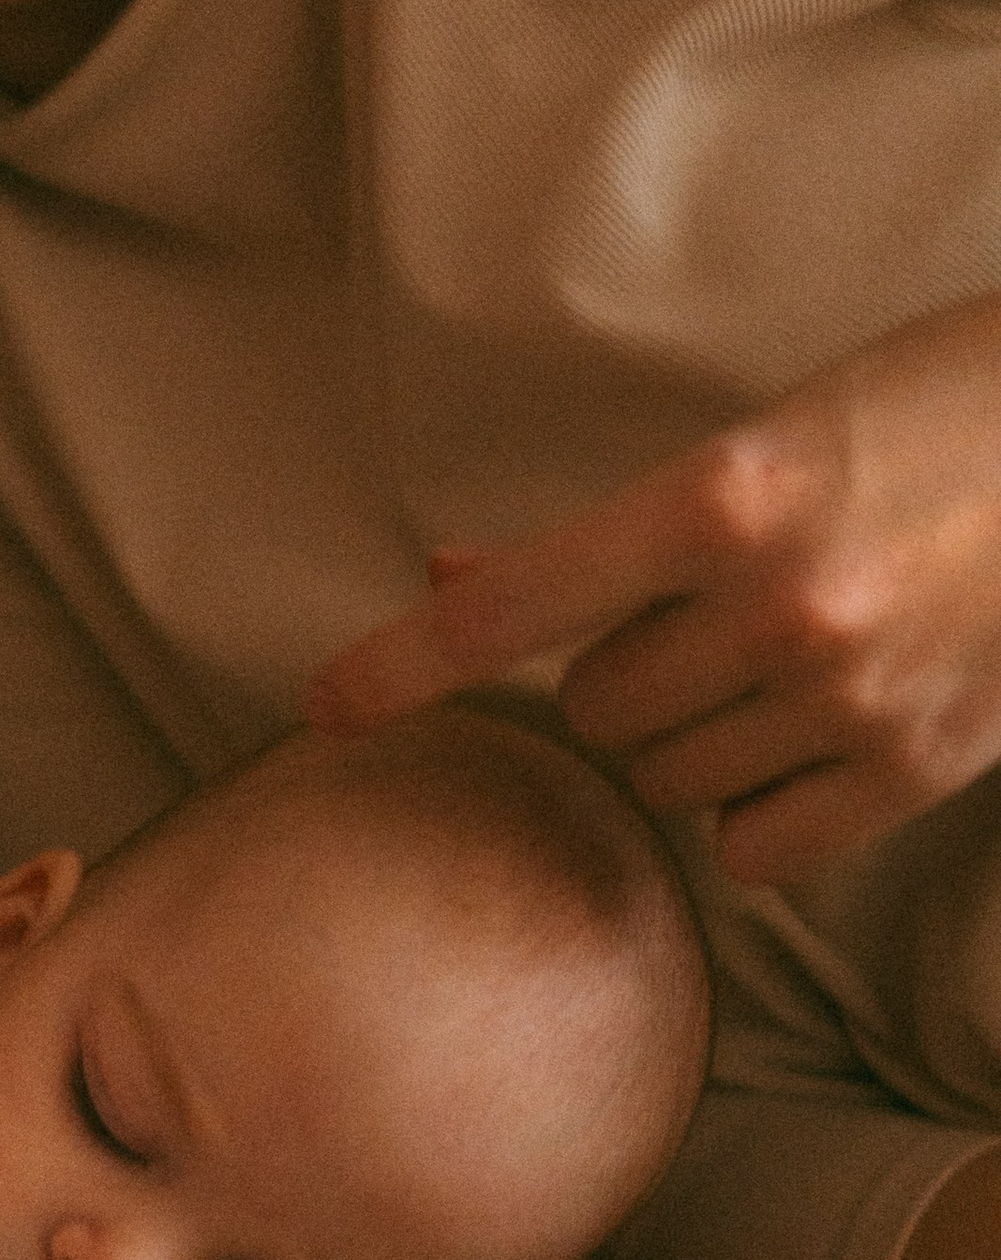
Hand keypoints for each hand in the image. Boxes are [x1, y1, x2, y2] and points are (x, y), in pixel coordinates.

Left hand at [305, 291, 1000, 883]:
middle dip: (624, 676)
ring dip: (691, 739)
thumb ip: (613, 527)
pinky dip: (755, 809)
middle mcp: (778, 606)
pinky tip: (807, 741)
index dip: (402, 666)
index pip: (513, 610)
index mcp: (724, 498)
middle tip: (705, 620)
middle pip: (597, 711)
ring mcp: (850, 696)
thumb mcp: (773, 429)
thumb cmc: (942, 409)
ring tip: (778, 662)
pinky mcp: (918, 766)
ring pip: (667, 782)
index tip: (320, 707)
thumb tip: (455, 574)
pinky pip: (753, 850)